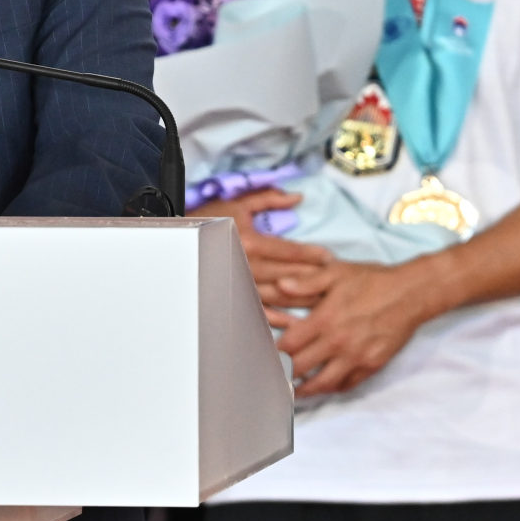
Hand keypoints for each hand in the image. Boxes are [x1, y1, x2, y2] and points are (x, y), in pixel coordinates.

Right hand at [194, 188, 332, 319]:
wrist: (182, 240)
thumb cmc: (209, 220)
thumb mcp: (239, 204)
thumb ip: (269, 199)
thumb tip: (297, 198)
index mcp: (251, 242)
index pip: (289, 250)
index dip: (312, 255)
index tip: (330, 258)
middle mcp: (248, 265)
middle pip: (289, 274)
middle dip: (314, 278)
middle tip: (337, 281)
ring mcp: (242, 283)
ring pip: (279, 294)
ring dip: (302, 299)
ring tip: (324, 303)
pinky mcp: (234, 294)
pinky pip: (259, 310)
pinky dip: (278, 318)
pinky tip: (294, 322)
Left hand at [275, 260, 433, 396]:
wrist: (411, 293)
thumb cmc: (372, 280)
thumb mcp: (336, 272)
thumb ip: (306, 282)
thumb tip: (280, 285)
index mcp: (325, 319)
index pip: (289, 344)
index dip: (273, 353)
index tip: (262, 358)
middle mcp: (338, 341)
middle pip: (302, 367)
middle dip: (284, 375)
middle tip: (270, 380)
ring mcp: (357, 356)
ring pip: (324, 383)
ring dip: (306, 390)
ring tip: (293, 392)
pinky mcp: (373, 365)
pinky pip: (348, 384)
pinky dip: (333, 388)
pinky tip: (324, 386)